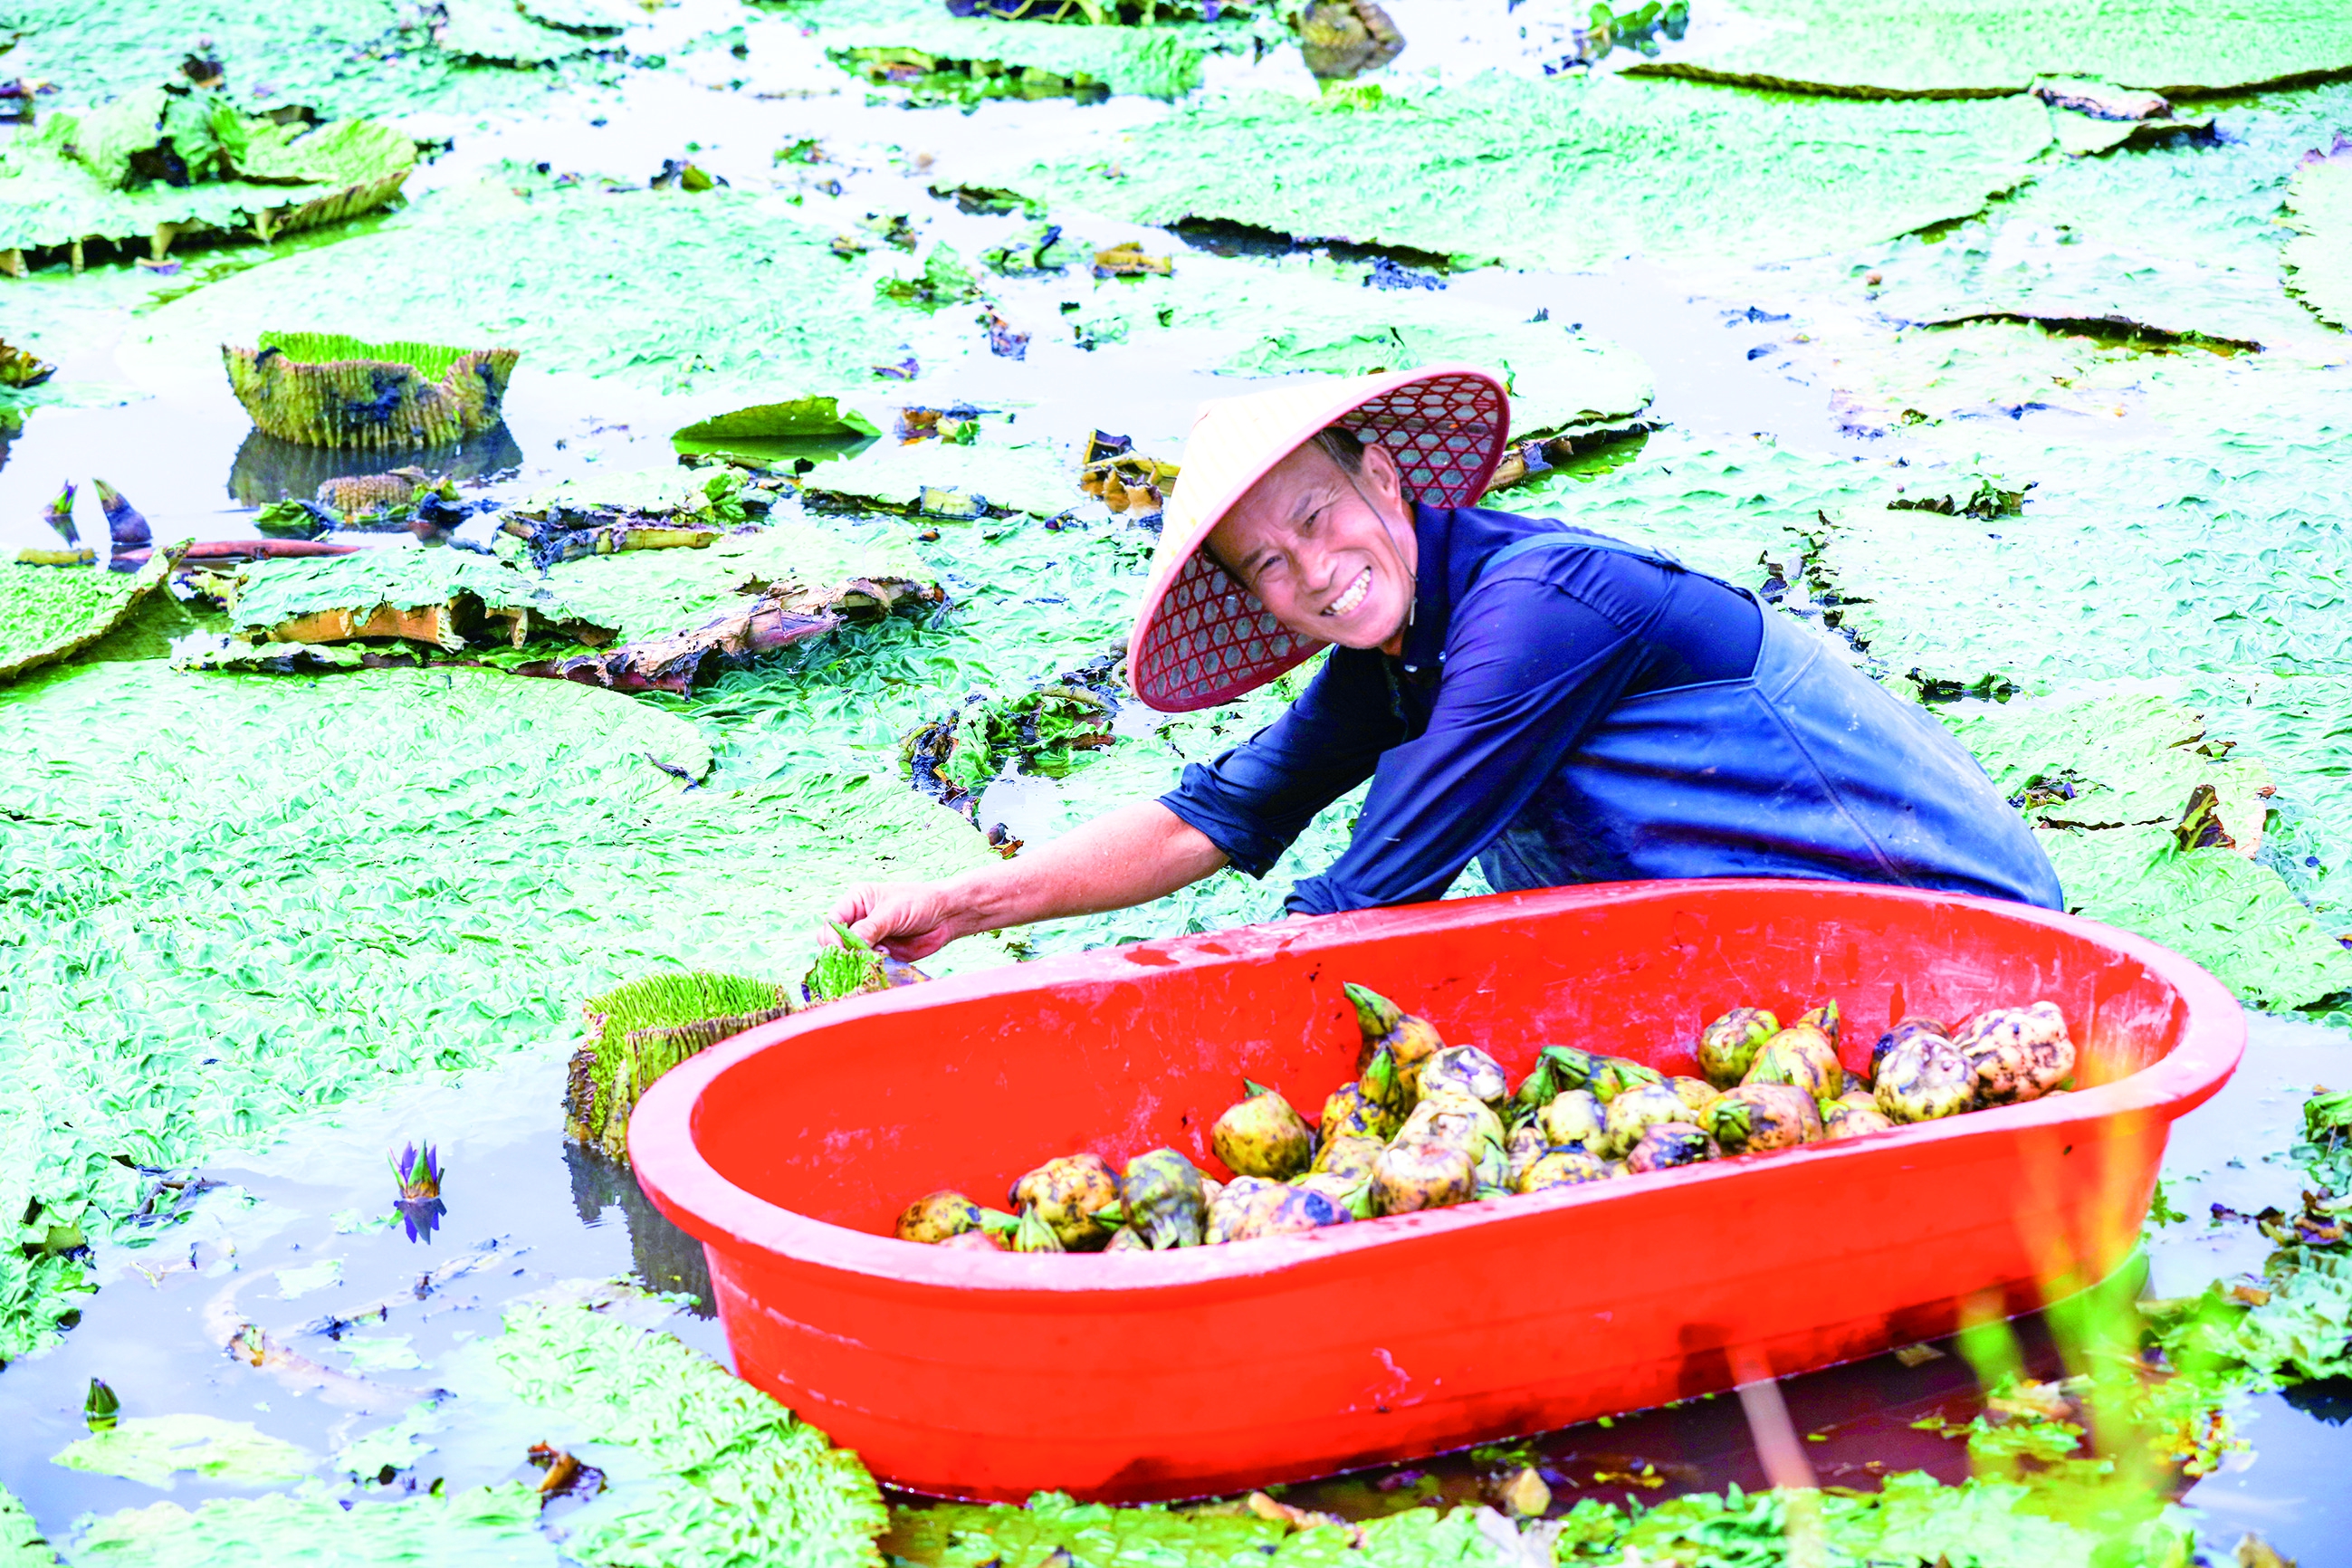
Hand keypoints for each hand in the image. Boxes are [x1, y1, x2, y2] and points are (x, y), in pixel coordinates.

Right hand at [829, 880, 976, 961]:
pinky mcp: (880, 952)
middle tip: (864, 953)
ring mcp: (868, 937)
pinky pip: (867, 963)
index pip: (831, 922)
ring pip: (850, 955)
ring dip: (862, 958)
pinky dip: (873, 964)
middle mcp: (858, 919)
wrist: (946, 916)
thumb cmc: (919, 904)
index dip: (833, 938)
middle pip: (834, 941)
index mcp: (855, 901)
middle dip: (845, 950)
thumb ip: (869, 929)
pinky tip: (888, 956)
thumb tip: (848, 946)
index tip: (845, 950)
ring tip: (882, 951)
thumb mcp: (891, 913)